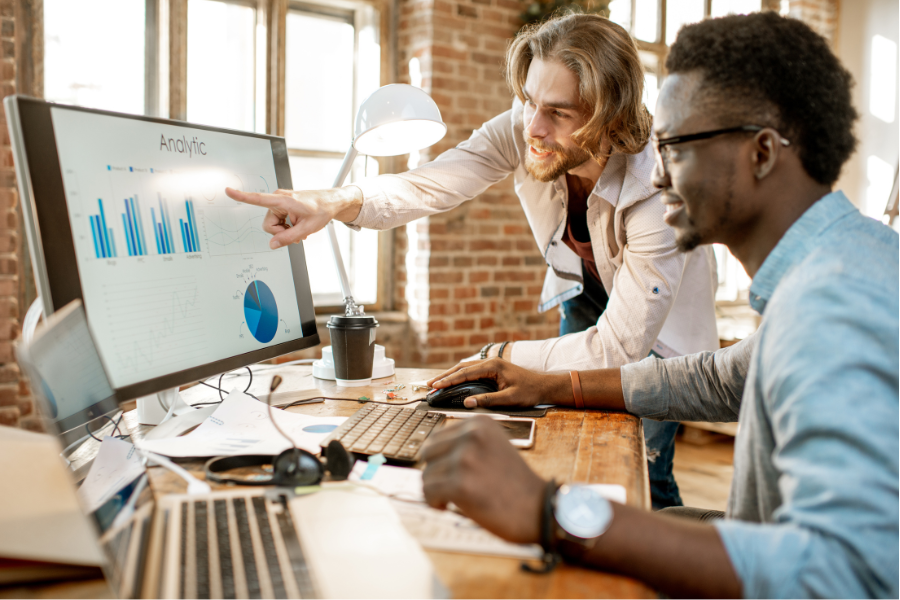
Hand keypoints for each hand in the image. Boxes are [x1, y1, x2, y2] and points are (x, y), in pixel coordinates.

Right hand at [224, 186, 362, 248]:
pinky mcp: (283, 206)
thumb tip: (272, 245)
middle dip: (280, 232)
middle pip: (268, 224)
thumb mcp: (307, 229)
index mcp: (283, 200)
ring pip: (273, 225)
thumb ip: (288, 238)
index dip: (242, 196)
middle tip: (296, 232)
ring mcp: (281, 202)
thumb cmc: (322, 210)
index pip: (258, 199)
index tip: (228, 191)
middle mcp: (279, 199)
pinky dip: (287, 226)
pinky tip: (297, 225)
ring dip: (285, 230)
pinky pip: (278, 221)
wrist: (331, 202)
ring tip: (299, 228)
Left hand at [421, 417, 544, 543]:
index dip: (440, 459)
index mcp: (480, 423)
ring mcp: (465, 458)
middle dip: (435, 472)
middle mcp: (471, 435)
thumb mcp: (493, 448)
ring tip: (453, 498)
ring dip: (436, 490)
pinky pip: (428, 492)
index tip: (450, 473)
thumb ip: (466, 444)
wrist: (538, 508)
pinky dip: (435, 502)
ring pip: (426, 474)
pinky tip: (448, 506)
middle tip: (449, 487)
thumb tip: (430, 452)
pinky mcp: (460, 483)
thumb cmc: (515, 483)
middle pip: (428, 453)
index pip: (437, 436)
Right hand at [426, 358, 570, 408]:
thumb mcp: (509, 398)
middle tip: (429, 385)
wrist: (544, 386)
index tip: (436, 386)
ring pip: (465, 368)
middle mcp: (490, 362)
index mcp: (493, 366)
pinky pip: (471, 372)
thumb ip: (488, 400)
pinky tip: (452, 381)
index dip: (449, 380)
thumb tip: (467, 403)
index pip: (465, 373)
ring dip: (450, 375)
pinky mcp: (492, 370)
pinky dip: (459, 376)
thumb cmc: (530, 392)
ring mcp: (491, 365)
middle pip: (461, 368)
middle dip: (445, 376)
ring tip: (436, 383)